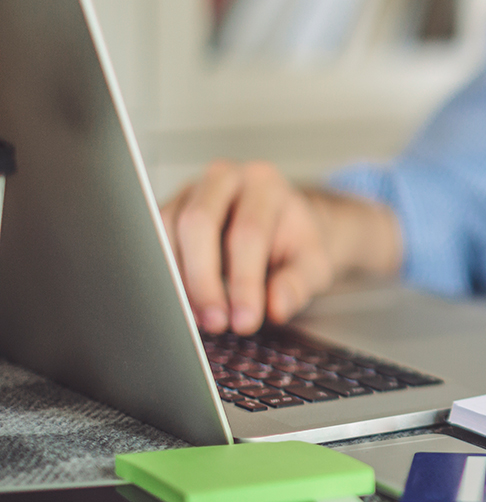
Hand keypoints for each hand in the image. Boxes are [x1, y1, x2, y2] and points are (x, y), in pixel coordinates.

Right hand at [159, 160, 399, 334]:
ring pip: (168, 231)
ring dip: (179, 281)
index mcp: (264, 183)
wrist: (285, 224)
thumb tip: (276, 308)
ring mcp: (191, 191)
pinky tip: (183, 305)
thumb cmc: (296, 242)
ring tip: (199, 319)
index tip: (245, 320)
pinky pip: (155, 241)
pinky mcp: (170, 210)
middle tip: (216, 322)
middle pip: (199, 224)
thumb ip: (298, 284)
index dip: (244, 282)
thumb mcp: (314, 262)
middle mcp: (223, 179)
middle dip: (204, 280)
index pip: (248, 233)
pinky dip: (167, 277)